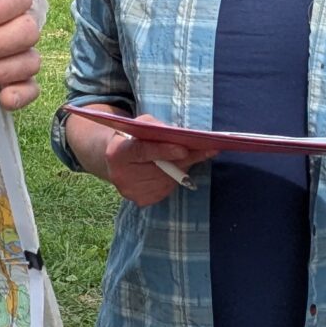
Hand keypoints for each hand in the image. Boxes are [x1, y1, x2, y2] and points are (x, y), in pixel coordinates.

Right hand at [65, 110, 207, 205]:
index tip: (184, 149)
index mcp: (116, 153)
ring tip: (194, 155)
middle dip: (185, 159)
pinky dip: (176, 178)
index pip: (142, 151)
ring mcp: (131, 192)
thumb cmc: (134, 137)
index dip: (163, 150)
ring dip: (184, 168)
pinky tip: (177, 169)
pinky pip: (167, 189)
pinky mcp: (142, 201)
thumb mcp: (141, 124)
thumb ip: (157, 128)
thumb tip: (184, 136)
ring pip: (167, 180)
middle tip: (209, 150)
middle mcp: (120, 176)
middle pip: (159, 169)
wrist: (116, 160)